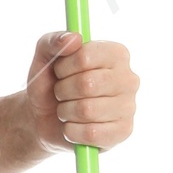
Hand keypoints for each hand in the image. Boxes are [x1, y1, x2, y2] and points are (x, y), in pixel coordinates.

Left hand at [26, 29, 138, 153]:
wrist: (43, 117)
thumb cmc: (50, 83)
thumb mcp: (44, 57)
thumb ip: (53, 40)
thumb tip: (74, 38)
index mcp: (116, 54)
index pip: (85, 57)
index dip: (63, 67)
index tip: (60, 71)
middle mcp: (129, 78)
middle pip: (87, 84)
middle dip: (63, 91)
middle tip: (62, 93)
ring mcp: (129, 106)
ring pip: (87, 110)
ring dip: (66, 112)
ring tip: (67, 109)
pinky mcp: (123, 132)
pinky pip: (91, 133)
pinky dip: (72, 132)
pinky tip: (73, 126)